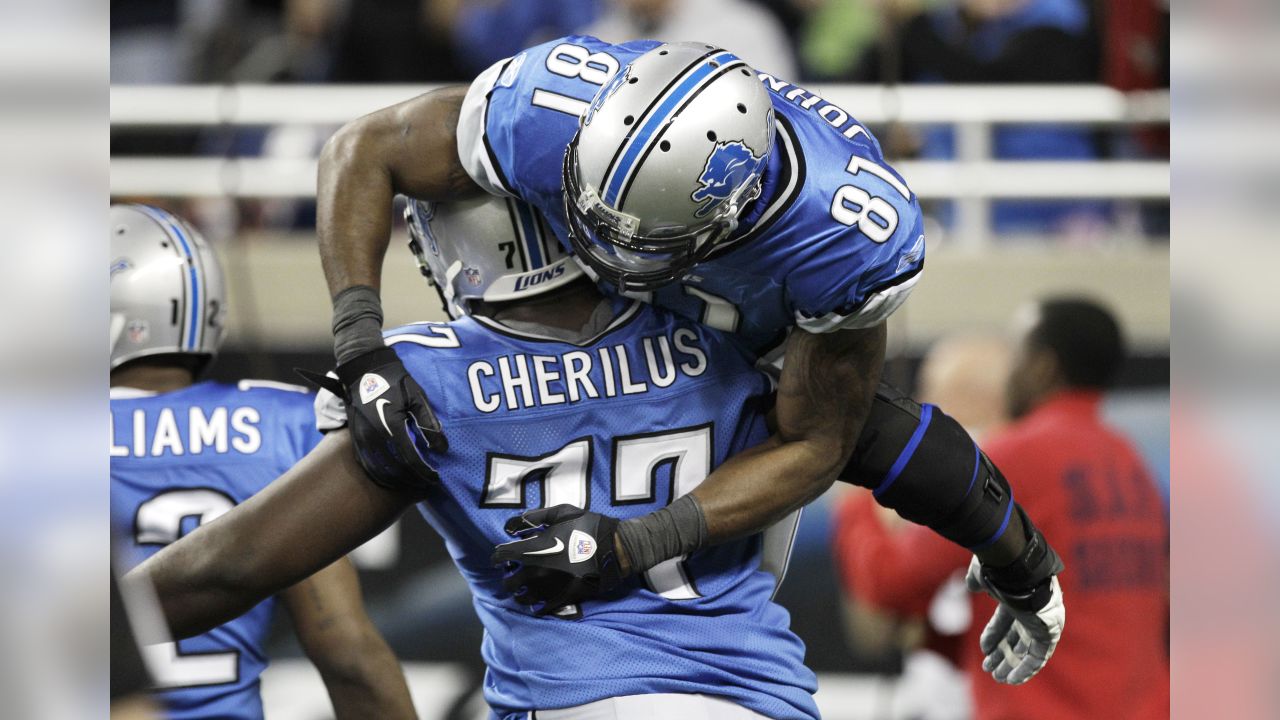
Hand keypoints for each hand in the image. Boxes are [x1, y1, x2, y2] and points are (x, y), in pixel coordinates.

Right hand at [299, 346, 445, 490]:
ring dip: (396, 481)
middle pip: (395, 470)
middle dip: (412, 480)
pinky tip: (393, 478)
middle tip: (426, 485)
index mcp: (392, 425)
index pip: (410, 459)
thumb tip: (441, 448)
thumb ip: (429, 423)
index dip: (424, 472)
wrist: (365, 370)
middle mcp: (374, 436)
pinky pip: (368, 465)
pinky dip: (381, 475)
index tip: (435, 479)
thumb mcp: (417, 397)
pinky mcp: (356, 439)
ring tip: (412, 484)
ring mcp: (362, 439)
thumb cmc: (395, 381)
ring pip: (379, 471)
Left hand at [490, 505, 622, 616]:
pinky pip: (542, 608)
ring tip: (522, 590)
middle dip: (507, 579)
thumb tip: (517, 522)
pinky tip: (536, 604)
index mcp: (533, 549)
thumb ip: (536, 516)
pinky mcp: (563, 598)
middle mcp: (536, 572)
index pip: (502, 557)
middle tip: (510, 575)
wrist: (615, 548)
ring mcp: (549, 588)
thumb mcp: (562, 512)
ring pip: (523, 598)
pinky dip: (536, 607)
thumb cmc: (588, 527)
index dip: (496, 558)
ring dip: (519, 594)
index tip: (497, 559)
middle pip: (509, 583)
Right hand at [965, 556, 1064, 684]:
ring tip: (998, 678)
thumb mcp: (982, 573)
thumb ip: (977, 580)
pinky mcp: (1048, 632)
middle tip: (990, 668)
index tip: (984, 650)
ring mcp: (1041, 621)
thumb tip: (972, 585)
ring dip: (1012, 665)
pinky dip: (1026, 669)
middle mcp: (1031, 610)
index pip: (1006, 621)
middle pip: (1017, 637)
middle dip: (1003, 654)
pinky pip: (1038, 656)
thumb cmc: (998, 566)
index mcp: (1017, 596)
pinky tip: (1012, 679)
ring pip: (1027, 649)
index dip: (994, 636)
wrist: (1016, 564)